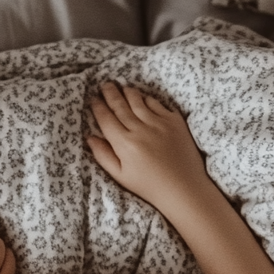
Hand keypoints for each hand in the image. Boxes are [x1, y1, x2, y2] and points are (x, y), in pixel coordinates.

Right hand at [87, 82, 211, 216]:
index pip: (106, 119)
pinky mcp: (174, 121)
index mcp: (124, 144)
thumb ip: (104, 156)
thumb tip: (90, 138)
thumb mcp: (121, 177)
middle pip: (120, 105)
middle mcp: (140, 129)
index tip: (93, 99)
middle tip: (104, 85)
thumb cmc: (149, 186)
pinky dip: (146, 99)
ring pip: (138, 100)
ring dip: (127, 92)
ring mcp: (158, 122)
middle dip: (110, 93)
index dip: (98, 107)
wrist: (183, 188)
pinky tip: (142, 98)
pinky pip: (156, 103)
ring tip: (121, 87)